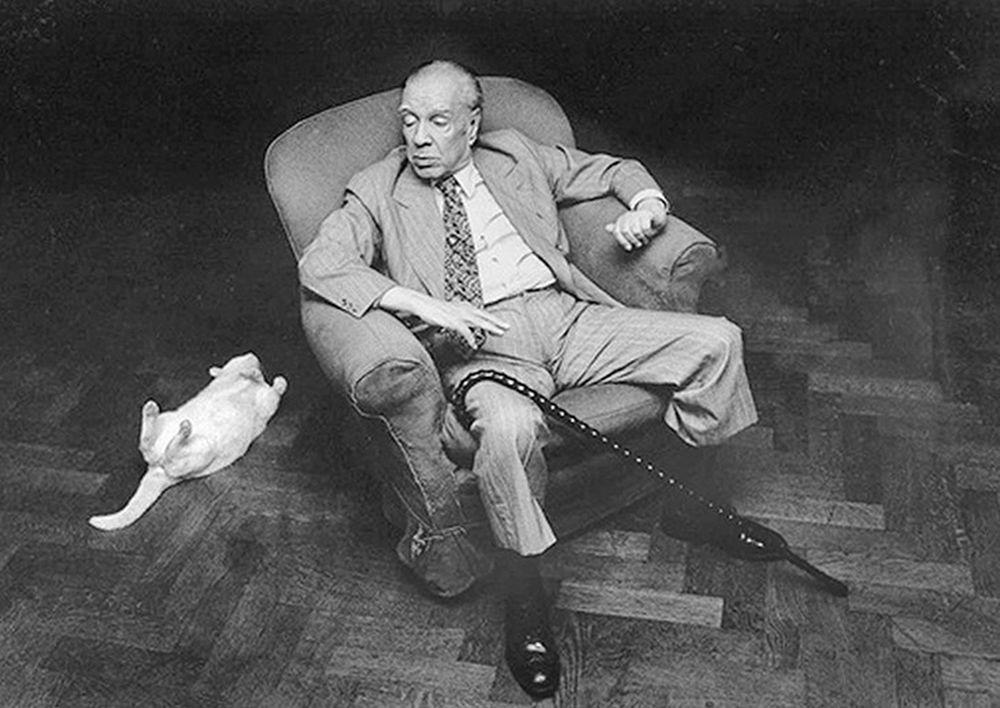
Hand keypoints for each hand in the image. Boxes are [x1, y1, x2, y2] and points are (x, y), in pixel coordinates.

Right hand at [379, 287, 509, 348]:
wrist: (419, 304)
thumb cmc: (432, 310)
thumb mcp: (447, 315)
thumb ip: (456, 320)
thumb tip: (462, 327)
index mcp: (462, 308)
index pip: (481, 313)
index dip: (492, 319)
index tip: (502, 325)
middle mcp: (462, 309)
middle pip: (483, 316)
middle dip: (496, 322)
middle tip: (508, 327)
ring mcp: (457, 314)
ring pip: (478, 321)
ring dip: (490, 327)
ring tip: (500, 333)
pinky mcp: (451, 320)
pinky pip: (464, 330)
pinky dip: (470, 337)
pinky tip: (474, 344)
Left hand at [605, 198, 668, 250]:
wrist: (653, 215)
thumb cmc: (638, 224)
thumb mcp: (628, 228)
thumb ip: (619, 231)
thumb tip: (607, 227)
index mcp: (621, 220)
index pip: (616, 231)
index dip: (622, 241)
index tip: (629, 249)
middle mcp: (627, 216)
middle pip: (626, 231)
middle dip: (633, 240)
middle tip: (639, 245)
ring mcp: (636, 214)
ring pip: (636, 231)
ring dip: (642, 239)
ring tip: (645, 241)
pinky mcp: (645, 215)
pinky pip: (645, 228)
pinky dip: (648, 234)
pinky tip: (649, 236)